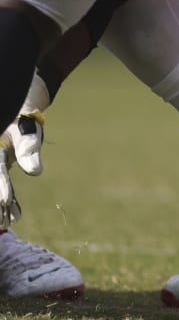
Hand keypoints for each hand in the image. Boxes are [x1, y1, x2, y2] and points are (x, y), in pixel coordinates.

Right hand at [0, 76, 48, 228]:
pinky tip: (15, 214)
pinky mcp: (0, 162)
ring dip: (1, 204)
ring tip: (8, 222)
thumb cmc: (23, 111)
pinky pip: (2, 180)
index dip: (1, 186)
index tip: (5, 202)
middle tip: (3, 222)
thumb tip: (35, 172)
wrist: (18, 97)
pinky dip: (9, 197)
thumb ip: (29, 147)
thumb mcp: (27, 126)